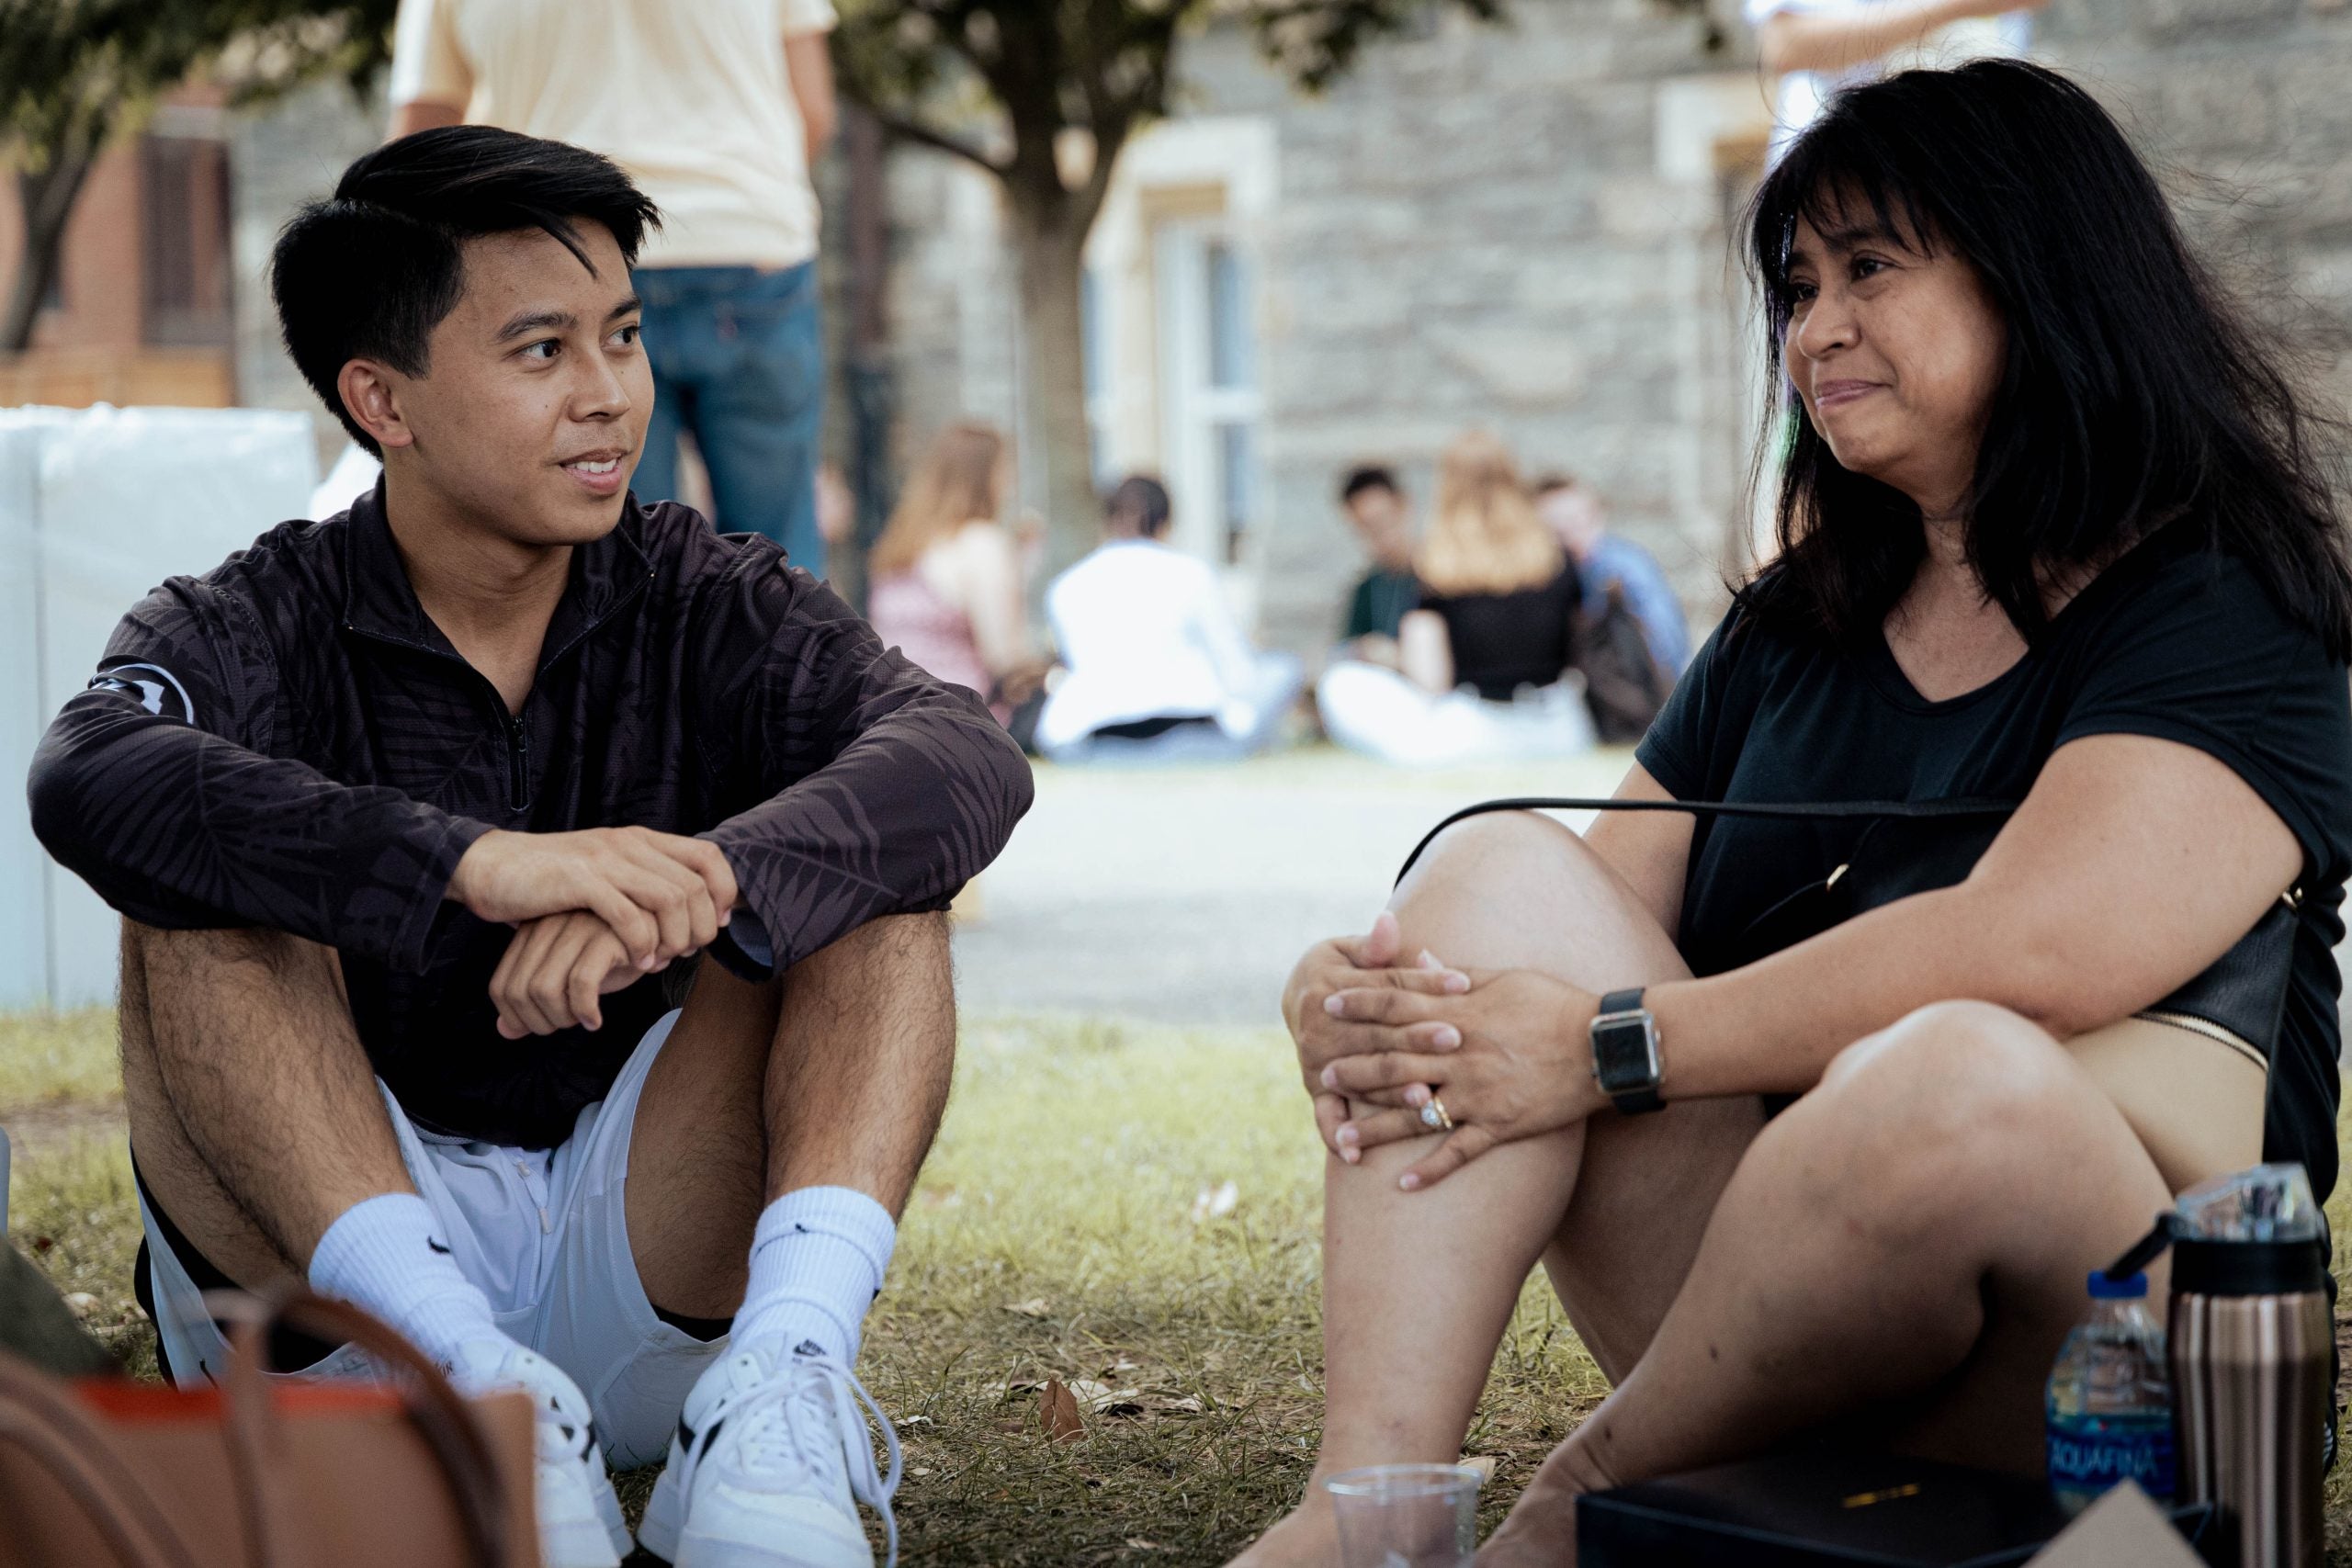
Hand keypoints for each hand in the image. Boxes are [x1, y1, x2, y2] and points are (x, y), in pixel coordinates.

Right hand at [447, 827, 736, 969]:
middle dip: (701, 926)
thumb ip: (644, 885)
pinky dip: (642, 945)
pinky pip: (630, 916)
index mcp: (640, 840)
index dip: (724, 891)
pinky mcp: (581, 881)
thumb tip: (690, 914)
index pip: (708, 855)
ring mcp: (606, 860)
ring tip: (663, 961)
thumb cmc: (552, 882)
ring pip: (671, 899)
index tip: (719, 924)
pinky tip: (638, 964)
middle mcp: (629, 844)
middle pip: (695, 885)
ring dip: (676, 938)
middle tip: (687, 953)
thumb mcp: (607, 874)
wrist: (491, 868)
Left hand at [488, 912, 642, 1037]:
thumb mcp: (568, 976)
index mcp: (531, 932)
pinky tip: (596, 1020)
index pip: (501, 988)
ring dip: (561, 1019)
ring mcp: (577, 929)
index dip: (516, 1019)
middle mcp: (549, 927)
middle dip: (539, 1023)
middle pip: (519, 992)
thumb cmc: (612, 954)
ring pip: (545, 989)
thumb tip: (505, 1032)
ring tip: (581, 1021)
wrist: (661, 929)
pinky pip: (581, 984)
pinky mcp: (606, 936)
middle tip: (565, 1027)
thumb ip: (533, 1000)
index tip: (543, 1027)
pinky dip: (585, 1011)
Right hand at [1283, 911, 1470, 1155]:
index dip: (1425, 983)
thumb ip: (1376, 946)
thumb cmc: (1342, 969)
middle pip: (1377, 1035)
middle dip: (1416, 1038)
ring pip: (1362, 1078)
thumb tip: (1389, 922)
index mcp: (1328, 987)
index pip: (1387, 988)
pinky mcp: (1316, 1088)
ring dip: (1393, 1091)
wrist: (1299, 995)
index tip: (1464, 983)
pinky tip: (1357, 1156)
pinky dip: (1337, 1136)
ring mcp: (1315, 1062)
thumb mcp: (1353, 950)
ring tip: (1429, 1097)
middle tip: (1456, 1038)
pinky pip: (1326, 1116)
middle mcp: (1317, 1028)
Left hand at [1317, 968, 1606, 1189]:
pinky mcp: (1500, 1126)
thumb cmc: (1555, 1005)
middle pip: (1395, 1061)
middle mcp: (1462, 1054)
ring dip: (1376, 1128)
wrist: (1603, 1047)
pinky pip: (1458, 1152)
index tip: (1327, 1005)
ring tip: (1342, 1139)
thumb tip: (1418, 957)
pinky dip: (1430, 1171)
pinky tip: (1402, 1187)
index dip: (1360, 1005)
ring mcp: (1479, 1094)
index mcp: (1461, 1013)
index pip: (1397, 1005)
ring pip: (1416, 1112)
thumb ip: (1455, 974)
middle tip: (1321, 1076)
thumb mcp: (1503, 978)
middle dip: (1355, 1070)